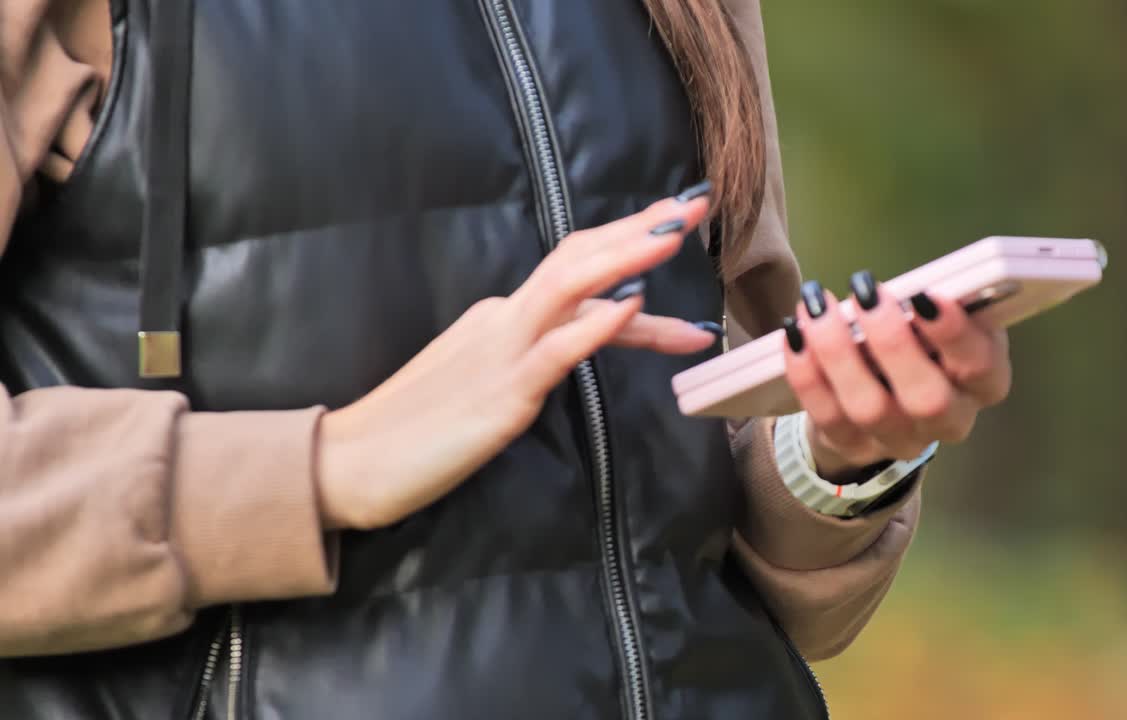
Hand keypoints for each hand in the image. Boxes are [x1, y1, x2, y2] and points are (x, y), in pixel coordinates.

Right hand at [316, 190, 717, 529]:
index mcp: (505, 317)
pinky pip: (554, 351)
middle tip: (698, 204)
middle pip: (579, 259)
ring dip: (626, 256)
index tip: (679, 230)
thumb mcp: (485, 378)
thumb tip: (589, 336)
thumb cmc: (419, 427)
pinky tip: (631, 304)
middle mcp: (506, 320)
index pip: (580, 276)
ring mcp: (503, 352)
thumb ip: (535, 356)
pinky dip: (594, 324)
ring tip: (676, 233)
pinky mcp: (501, 395)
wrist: (352, 462)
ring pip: (569, 287)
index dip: (634, 251)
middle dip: (642, 230)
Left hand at [782, 272, 1011, 477]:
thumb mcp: (937, 318)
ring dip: (839, 354)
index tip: (922, 295)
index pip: (982, 366)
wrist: (881, 388)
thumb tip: (905, 290)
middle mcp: (949, 420)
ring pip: (870, 409)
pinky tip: (795, 336)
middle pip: (927, 399)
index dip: (953, 333)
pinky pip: (828, 417)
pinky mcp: (854, 448)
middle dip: (892, 344)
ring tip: (817, 310)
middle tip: (864, 295)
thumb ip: (930, 306)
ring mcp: (901, 440)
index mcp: (983, 382)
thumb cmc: (920, 338)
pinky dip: (807, 374)